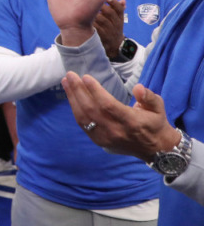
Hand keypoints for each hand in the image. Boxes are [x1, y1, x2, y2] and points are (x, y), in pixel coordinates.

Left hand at [61, 71, 181, 160]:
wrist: (155, 150)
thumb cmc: (155, 124)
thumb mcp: (158, 108)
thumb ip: (149, 97)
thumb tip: (138, 87)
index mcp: (131, 122)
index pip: (108, 105)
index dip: (95, 91)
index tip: (86, 77)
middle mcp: (115, 131)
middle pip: (91, 109)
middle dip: (78, 90)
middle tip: (70, 75)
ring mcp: (105, 138)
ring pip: (83, 117)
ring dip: (73, 98)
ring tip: (66, 83)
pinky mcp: (99, 141)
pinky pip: (83, 125)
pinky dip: (75, 109)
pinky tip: (72, 97)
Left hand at [94, 0, 125, 59]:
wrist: (114, 46)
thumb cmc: (114, 28)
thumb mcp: (119, 19)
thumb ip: (119, 9)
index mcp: (120, 19)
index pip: (119, 9)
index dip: (114, 3)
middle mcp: (116, 24)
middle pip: (110, 13)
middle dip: (103, 6)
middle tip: (94, 0)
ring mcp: (109, 31)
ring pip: (103, 20)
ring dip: (95, 13)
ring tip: (88, 8)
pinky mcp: (102, 36)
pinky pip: (96, 28)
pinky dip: (91, 22)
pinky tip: (85, 18)